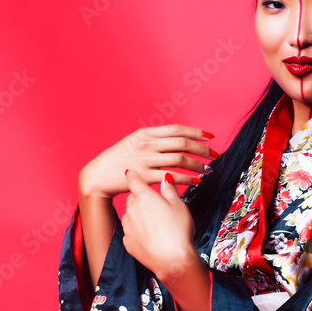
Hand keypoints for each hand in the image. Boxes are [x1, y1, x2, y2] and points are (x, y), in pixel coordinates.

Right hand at [79, 123, 216, 198]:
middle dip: (202, 149)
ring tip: (207, 170)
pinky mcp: (144, 176)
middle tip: (214, 155)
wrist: (97, 176)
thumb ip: (152, 141)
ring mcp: (145, 160)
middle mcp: (147, 144)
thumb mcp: (133, 143)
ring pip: (180, 159)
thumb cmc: (116, 161)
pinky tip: (196, 181)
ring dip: (198, 165)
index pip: (176, 129)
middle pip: (182, 143)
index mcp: (145, 133)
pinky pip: (171, 177)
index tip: (210, 136)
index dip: (196, 132)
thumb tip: (173, 142)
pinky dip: (187, 179)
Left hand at [121, 168, 199, 282]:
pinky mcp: (128, 242)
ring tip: (154, 224)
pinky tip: (150, 237)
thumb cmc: (179, 231)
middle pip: (132, 198)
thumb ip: (169, 190)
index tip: (130, 172)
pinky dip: (137, 232)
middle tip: (155, 206)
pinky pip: (130, 232)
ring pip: (129, 215)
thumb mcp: (179, 206)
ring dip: (137, 216)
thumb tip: (165, 177)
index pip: (133, 180)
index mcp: (145, 197)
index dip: (132, 175)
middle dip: (139, 199)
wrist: (173, 260)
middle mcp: (132, 210)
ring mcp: (128, 227)